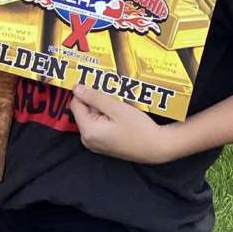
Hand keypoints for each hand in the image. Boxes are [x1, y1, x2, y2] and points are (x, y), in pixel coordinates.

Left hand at [69, 85, 184, 164]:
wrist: (157, 148)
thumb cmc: (139, 128)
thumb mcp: (116, 107)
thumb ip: (94, 97)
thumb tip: (76, 88)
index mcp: (87, 130)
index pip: (76, 103)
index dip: (85, 91)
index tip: (98, 83)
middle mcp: (87, 139)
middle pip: (84, 111)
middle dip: (95, 100)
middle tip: (112, 94)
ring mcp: (95, 144)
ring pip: (92, 117)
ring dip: (103, 107)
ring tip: (119, 104)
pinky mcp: (104, 144)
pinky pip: (99, 125)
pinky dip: (107, 116)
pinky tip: (120, 114)